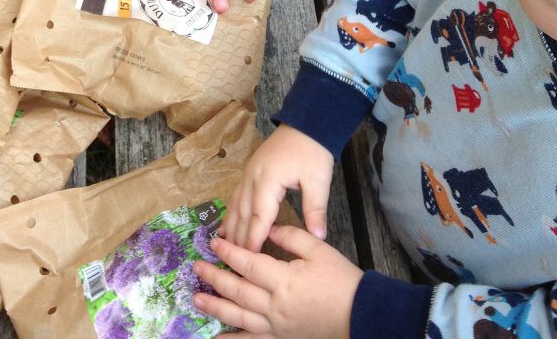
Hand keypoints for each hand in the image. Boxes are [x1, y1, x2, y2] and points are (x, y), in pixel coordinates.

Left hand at [193, 226, 361, 338]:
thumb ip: (290, 236)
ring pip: (239, 317)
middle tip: (196, 268)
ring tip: (196, 299)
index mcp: (284, 279)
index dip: (228, 252)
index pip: (248, 263)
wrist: (360, 313)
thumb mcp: (317, 249)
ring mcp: (276, 325)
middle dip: (214, 278)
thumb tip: (267, 227)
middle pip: (237, 290)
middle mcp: (275, 305)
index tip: (213, 243)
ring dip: (216, 307)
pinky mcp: (281, 338)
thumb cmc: (340, 279)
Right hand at [223, 125, 334, 250]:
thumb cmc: (312, 152)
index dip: (253, 240)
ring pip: (236, 204)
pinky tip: (226, 225)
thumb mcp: (318, 180)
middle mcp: (253, 178)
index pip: (259, 217)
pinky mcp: (250, 171)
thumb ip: (316, 209)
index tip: (248, 261)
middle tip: (233, 263)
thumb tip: (319, 237)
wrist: (306, 124)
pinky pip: (237, 195)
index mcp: (269, 181)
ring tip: (224, 248)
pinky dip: (231, 212)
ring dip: (231, 226)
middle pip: (242, 213)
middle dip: (238, 238)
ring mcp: (249, 173)